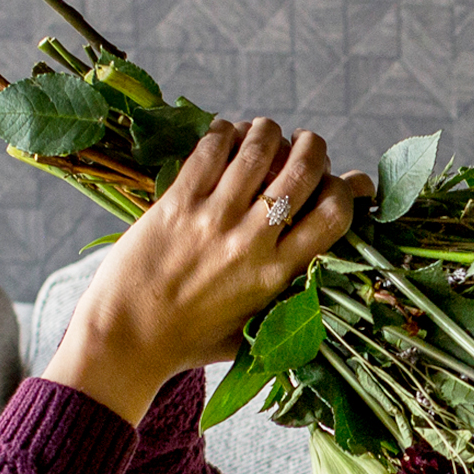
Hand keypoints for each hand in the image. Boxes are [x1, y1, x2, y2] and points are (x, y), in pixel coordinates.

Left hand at [46, 118, 375, 422]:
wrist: (127, 341)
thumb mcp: (256, 330)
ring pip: (258, 149)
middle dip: (313, 147)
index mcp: (278, 275)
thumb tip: (321, 259)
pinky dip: (225, 133)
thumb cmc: (191, 341)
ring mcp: (213, 218)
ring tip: (266, 133)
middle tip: (306, 144)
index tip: (340, 182)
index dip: (347, 188)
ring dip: (268, 131)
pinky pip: (210, 149)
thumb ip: (288, 296)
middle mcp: (251, 242)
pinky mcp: (176, 203)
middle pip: (303, 170)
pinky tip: (225, 135)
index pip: (334, 213)